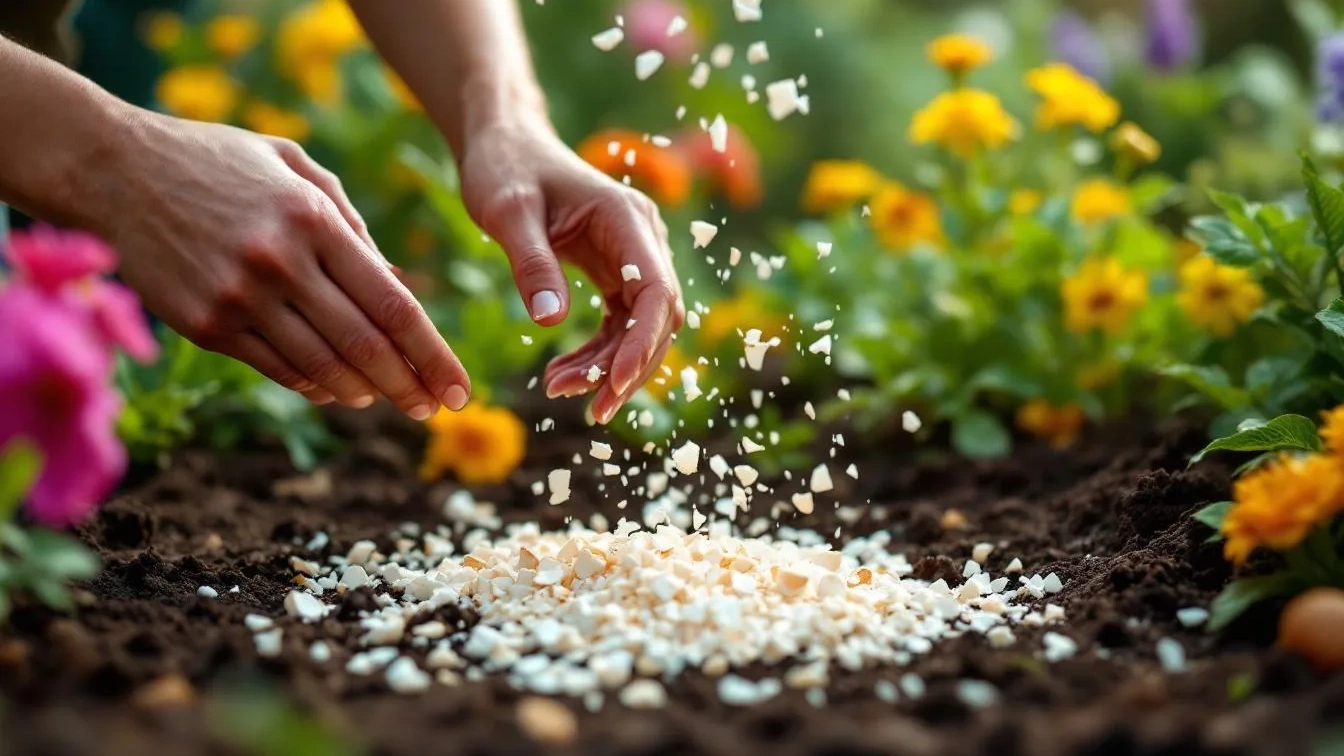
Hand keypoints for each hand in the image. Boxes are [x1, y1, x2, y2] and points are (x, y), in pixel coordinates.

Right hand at [94, 112, 468, 418]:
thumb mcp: (295, 168)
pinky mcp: (204, 324)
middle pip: (364, 345)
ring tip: (390, 401)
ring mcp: (238, 298)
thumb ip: (351, 226)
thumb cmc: (219, 163)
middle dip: (409, 386)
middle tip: (435, 410)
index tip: (459, 387)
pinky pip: (275, 368)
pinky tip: (338, 391)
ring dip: (364, 392)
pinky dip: (314, 386)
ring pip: (321, 367)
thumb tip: (400, 288)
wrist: (114, 169)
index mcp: (313, 220)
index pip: (392, 306)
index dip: (433, 355)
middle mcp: (279, 263)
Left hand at [458, 115, 684, 423]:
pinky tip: (565, 372)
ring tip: (560, 390)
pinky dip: (598, 352)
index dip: (642, 341)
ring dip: (609, 364)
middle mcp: (640, 238)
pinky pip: (619, 321)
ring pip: (640, 326)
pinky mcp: (615, 270)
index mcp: (625, 218)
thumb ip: (532, 263)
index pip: (655, 290)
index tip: (615, 383)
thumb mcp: (507, 211)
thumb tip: (551, 321)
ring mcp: (632, 255)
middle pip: (657, 316)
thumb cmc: (504, 167)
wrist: (505, 143)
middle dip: (627, 365)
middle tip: (589, 408)